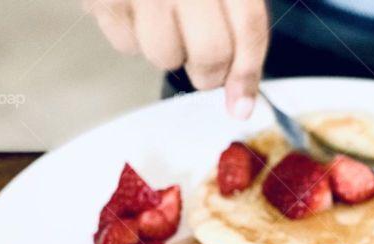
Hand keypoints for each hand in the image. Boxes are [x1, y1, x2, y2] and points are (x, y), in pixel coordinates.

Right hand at [84, 0, 267, 115]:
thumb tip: (239, 93)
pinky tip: (134, 3)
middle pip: (210, 54)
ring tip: (162, 12)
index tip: (241, 103)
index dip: (247, 74)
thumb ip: (236, 12)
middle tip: (204, 62)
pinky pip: (126, 44)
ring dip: (168, 48)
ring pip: (165, 56)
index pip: (247, 31)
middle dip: (210, 70)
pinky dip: (132, 34)